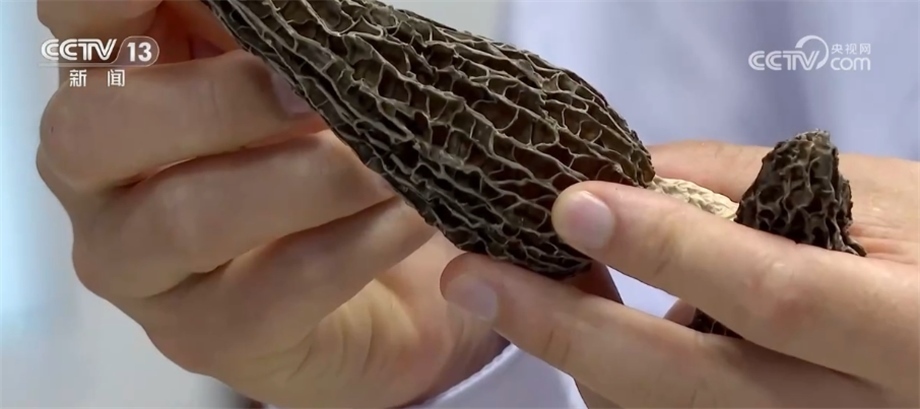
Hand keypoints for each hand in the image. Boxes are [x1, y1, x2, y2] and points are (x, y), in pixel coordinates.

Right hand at [36, 1, 501, 406]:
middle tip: (320, 95)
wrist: (379, 287)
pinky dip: (359, 242)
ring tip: (391, 161)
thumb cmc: (320, 156)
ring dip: (311, 178)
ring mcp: (144, 271)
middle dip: (223, 100)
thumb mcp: (293, 78)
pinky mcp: (210, 336)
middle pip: (100, 129)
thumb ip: (272, 34)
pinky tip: (412, 214)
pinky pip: (280, 286)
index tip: (222, 2)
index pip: (75, 24)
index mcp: (114, 88)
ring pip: (190, 217)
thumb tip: (297, 11)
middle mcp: (100, 182)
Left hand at [441, 141, 918, 406]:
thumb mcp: (878, 197)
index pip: (777, 295)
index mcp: (909, 333)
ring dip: (580, 355)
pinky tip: (596, 329)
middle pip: (693, 385)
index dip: (671, 251)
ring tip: (527, 288)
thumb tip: (627, 178)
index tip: (572, 206)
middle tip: (473, 278)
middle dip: (568, 329)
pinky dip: (617, 380)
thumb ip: (750, 185)